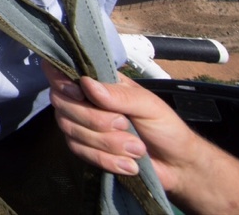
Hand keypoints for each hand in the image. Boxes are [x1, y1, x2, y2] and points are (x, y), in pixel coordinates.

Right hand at [42, 61, 195, 188]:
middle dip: (94, 120)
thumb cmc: (166, 128)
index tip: (80, 95)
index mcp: (99, 82)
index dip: (61, 82)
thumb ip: (119, 95)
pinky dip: (106, 160)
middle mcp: (85, 101)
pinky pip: (80, 153)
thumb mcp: (149, 106)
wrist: (176, 166)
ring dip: (107, 144)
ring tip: (137, 149)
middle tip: (125, 126)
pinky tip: (128, 164)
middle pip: (63, 104)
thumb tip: (86, 83)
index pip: (61, 73)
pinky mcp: (85, 150)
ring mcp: (82, 126)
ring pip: (71, 131)